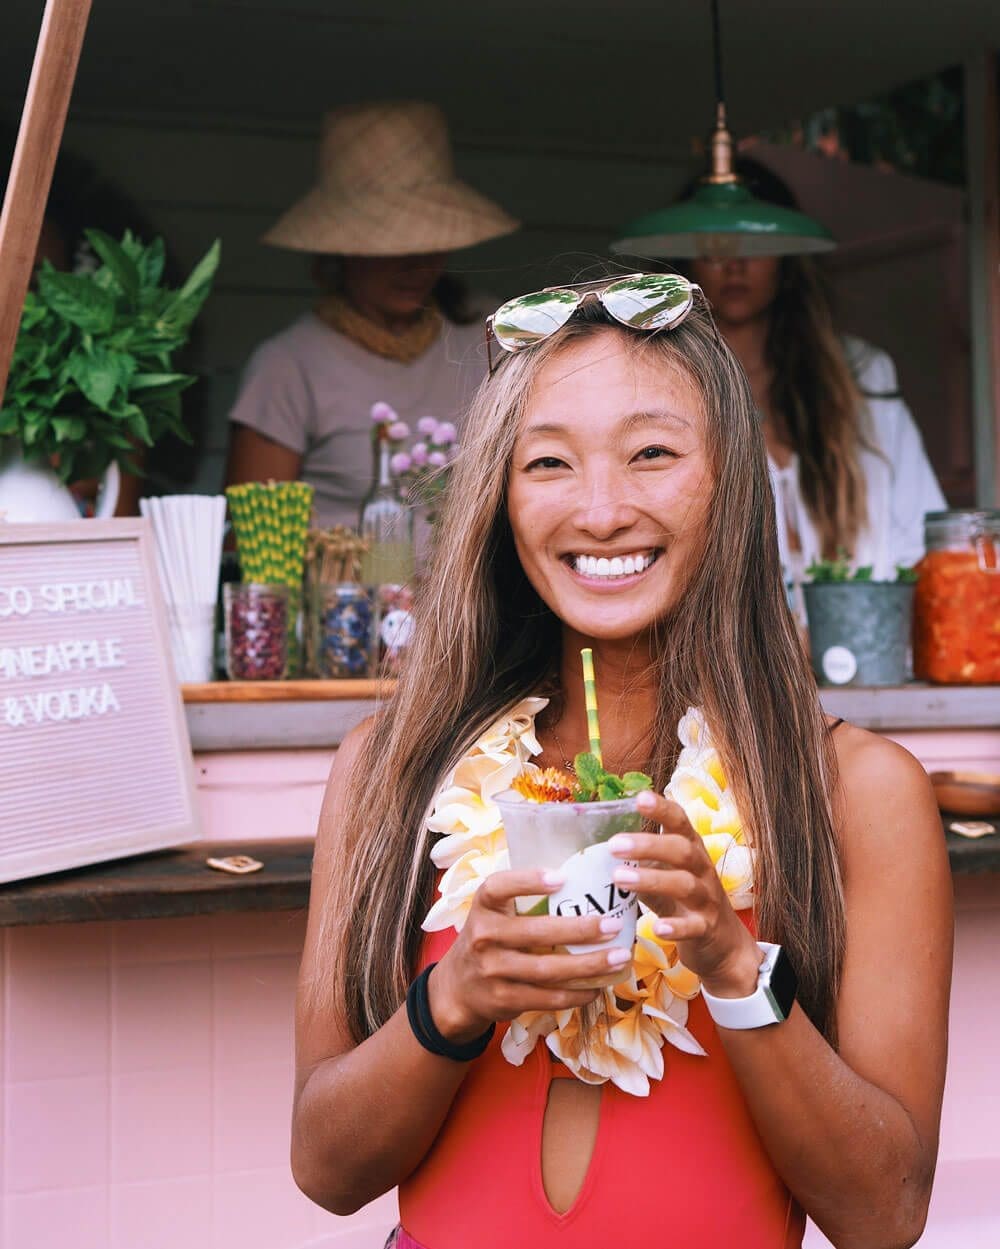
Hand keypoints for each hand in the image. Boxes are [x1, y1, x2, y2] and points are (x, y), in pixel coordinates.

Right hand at [429, 869, 631, 1042]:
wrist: (458, 987)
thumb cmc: (490, 938)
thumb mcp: (494, 913)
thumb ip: (523, 899)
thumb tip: (584, 880)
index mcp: (483, 905)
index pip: (499, 887)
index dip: (528, 881)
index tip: (562, 877)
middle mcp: (484, 935)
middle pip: (536, 932)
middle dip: (580, 929)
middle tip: (614, 924)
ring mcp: (493, 970)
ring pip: (547, 969)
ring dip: (588, 965)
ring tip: (619, 957)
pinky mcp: (504, 998)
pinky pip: (547, 997)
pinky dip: (577, 992)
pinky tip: (598, 985)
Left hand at [609, 790, 762, 997]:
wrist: (724, 944)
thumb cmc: (686, 902)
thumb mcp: (667, 876)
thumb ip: (642, 863)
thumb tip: (600, 849)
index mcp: (691, 850)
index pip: (680, 822)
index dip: (662, 809)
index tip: (639, 798)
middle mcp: (702, 870)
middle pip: (681, 850)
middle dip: (648, 845)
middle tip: (614, 845)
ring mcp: (707, 900)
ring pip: (685, 884)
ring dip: (652, 880)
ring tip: (620, 879)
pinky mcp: (707, 929)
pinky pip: (693, 927)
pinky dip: (676, 926)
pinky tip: (657, 927)